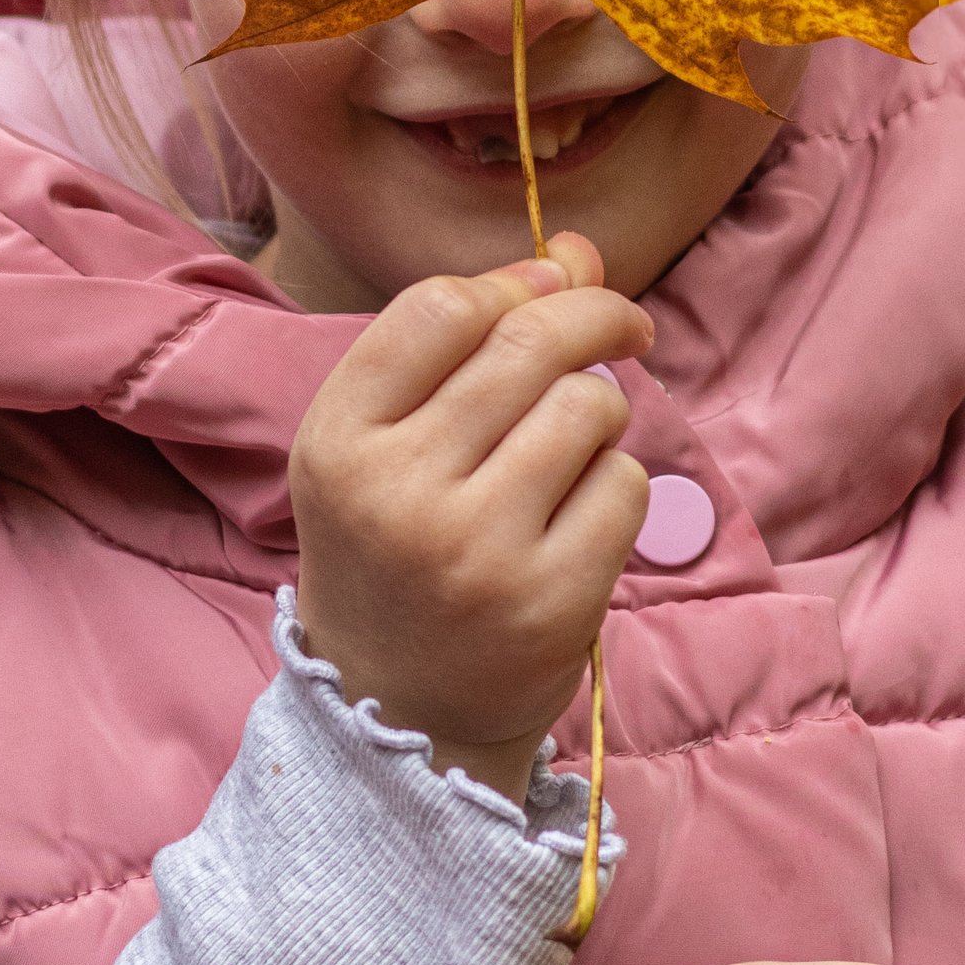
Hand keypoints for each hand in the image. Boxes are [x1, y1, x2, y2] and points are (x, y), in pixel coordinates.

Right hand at [290, 231, 651, 802]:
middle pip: (530, 344)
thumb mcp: (391, 443)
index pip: (441, 307)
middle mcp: (398, 491)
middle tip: (624, 323)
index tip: (552, 288)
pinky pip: (627, 486)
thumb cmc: (396, 552)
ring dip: (601, 413)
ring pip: (589, 408)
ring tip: (571, 453)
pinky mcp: (550, 601)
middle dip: (594, 315)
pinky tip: (579, 518)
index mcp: (338, 440)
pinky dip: (618, 486)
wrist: (397, 717)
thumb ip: (473, 339)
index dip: (513, 282)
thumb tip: (577, 248)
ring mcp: (477, 551)